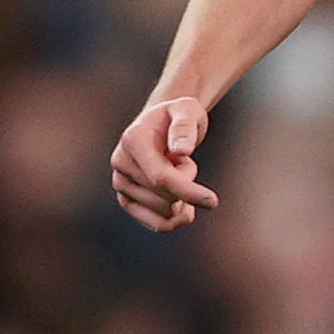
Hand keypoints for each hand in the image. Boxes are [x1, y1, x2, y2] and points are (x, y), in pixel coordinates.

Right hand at [110, 96, 217, 231]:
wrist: (161, 124)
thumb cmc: (178, 115)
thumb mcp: (187, 109)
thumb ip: (185, 126)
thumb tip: (181, 151)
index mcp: (133, 140)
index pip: (160, 177)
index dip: (187, 191)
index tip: (213, 201)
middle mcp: (121, 163)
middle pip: (164, 197)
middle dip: (188, 184)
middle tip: (185, 161)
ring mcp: (120, 183)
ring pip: (163, 213)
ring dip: (183, 198)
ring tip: (177, 171)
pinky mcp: (126, 198)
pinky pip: (155, 223)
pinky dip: (176, 219)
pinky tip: (185, 205)